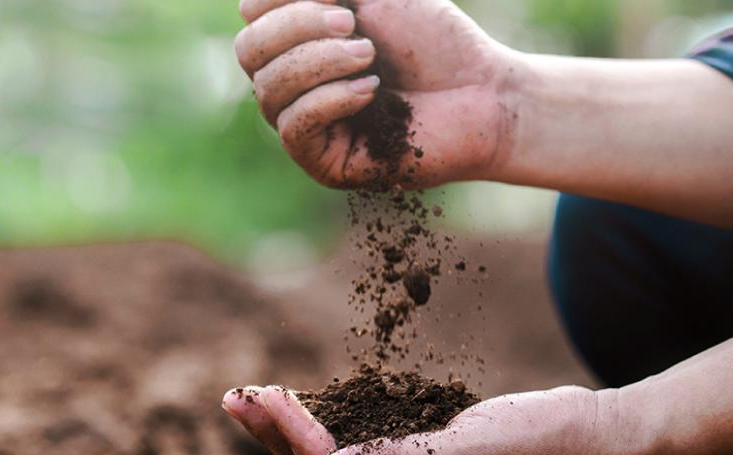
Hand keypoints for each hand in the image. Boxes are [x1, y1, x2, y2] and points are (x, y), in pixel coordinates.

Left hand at [219, 385, 633, 454]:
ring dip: (294, 431)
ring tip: (255, 399)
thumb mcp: (470, 450)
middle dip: (275, 434)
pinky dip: (332, 428)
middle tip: (233, 395)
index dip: (286, 436)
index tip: (250, 396)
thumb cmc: (546, 445)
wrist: (602, 438)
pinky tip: (313, 410)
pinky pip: (365, 451)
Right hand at [234, 0, 520, 187]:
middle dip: (297, 28)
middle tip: (352, 23)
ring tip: (369, 56)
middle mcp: (290, 82)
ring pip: (269, 89)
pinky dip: (329, 100)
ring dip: (320, 62)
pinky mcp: (322, 161)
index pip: (251, 15)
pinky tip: (369, 90)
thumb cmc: (434, 40)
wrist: (483, 91)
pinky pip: (294, 128)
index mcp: (296, 40)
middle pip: (248, 51)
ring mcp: (303, 123)